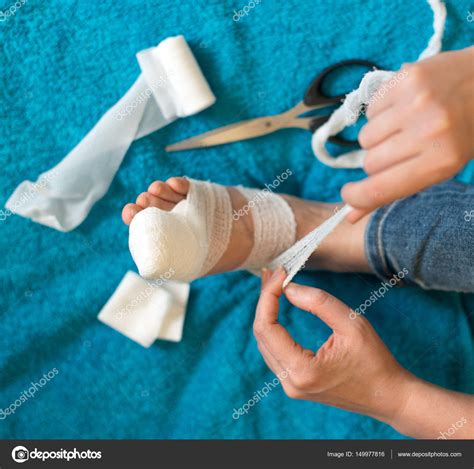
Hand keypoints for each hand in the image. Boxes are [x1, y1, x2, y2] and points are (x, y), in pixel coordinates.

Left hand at [253, 267, 409, 423]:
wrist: (389, 397)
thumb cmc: (375, 360)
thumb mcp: (352, 323)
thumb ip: (318, 303)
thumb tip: (287, 288)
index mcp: (301, 371)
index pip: (266, 327)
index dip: (268, 296)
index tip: (279, 272)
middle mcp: (290, 382)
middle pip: (261, 335)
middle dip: (265, 300)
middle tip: (272, 272)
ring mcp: (290, 386)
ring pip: (265, 343)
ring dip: (266, 312)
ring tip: (272, 285)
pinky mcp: (295, 383)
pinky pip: (274, 352)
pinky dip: (273, 328)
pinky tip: (276, 308)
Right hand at [342, 47, 473, 222]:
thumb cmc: (464, 132)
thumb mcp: (440, 168)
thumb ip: (394, 191)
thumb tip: (351, 216)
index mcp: (441, 161)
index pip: (379, 189)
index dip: (356, 197)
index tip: (348, 195)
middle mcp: (428, 132)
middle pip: (370, 163)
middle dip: (378, 162)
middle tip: (401, 151)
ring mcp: (415, 103)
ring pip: (365, 138)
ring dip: (377, 138)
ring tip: (403, 127)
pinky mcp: (405, 79)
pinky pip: (370, 111)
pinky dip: (380, 114)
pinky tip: (403, 108)